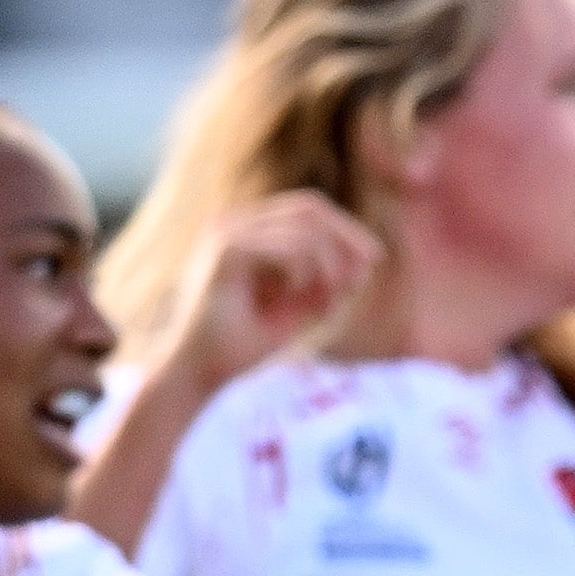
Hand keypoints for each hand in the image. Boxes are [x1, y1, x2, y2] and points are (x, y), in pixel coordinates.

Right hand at [168, 192, 382, 389]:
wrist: (201, 368)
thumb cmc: (247, 341)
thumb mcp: (302, 305)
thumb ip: (330, 279)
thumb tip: (368, 257)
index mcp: (249, 230)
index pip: (309, 207)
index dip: (348, 229)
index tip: (373, 261)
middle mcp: (235, 222)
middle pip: (310, 206)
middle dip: (348, 239)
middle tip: (361, 278)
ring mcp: (227, 232)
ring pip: (304, 228)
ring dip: (330, 267)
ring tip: (325, 302)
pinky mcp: (226, 251)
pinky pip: (290, 250)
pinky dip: (308, 276)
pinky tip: (301, 300)